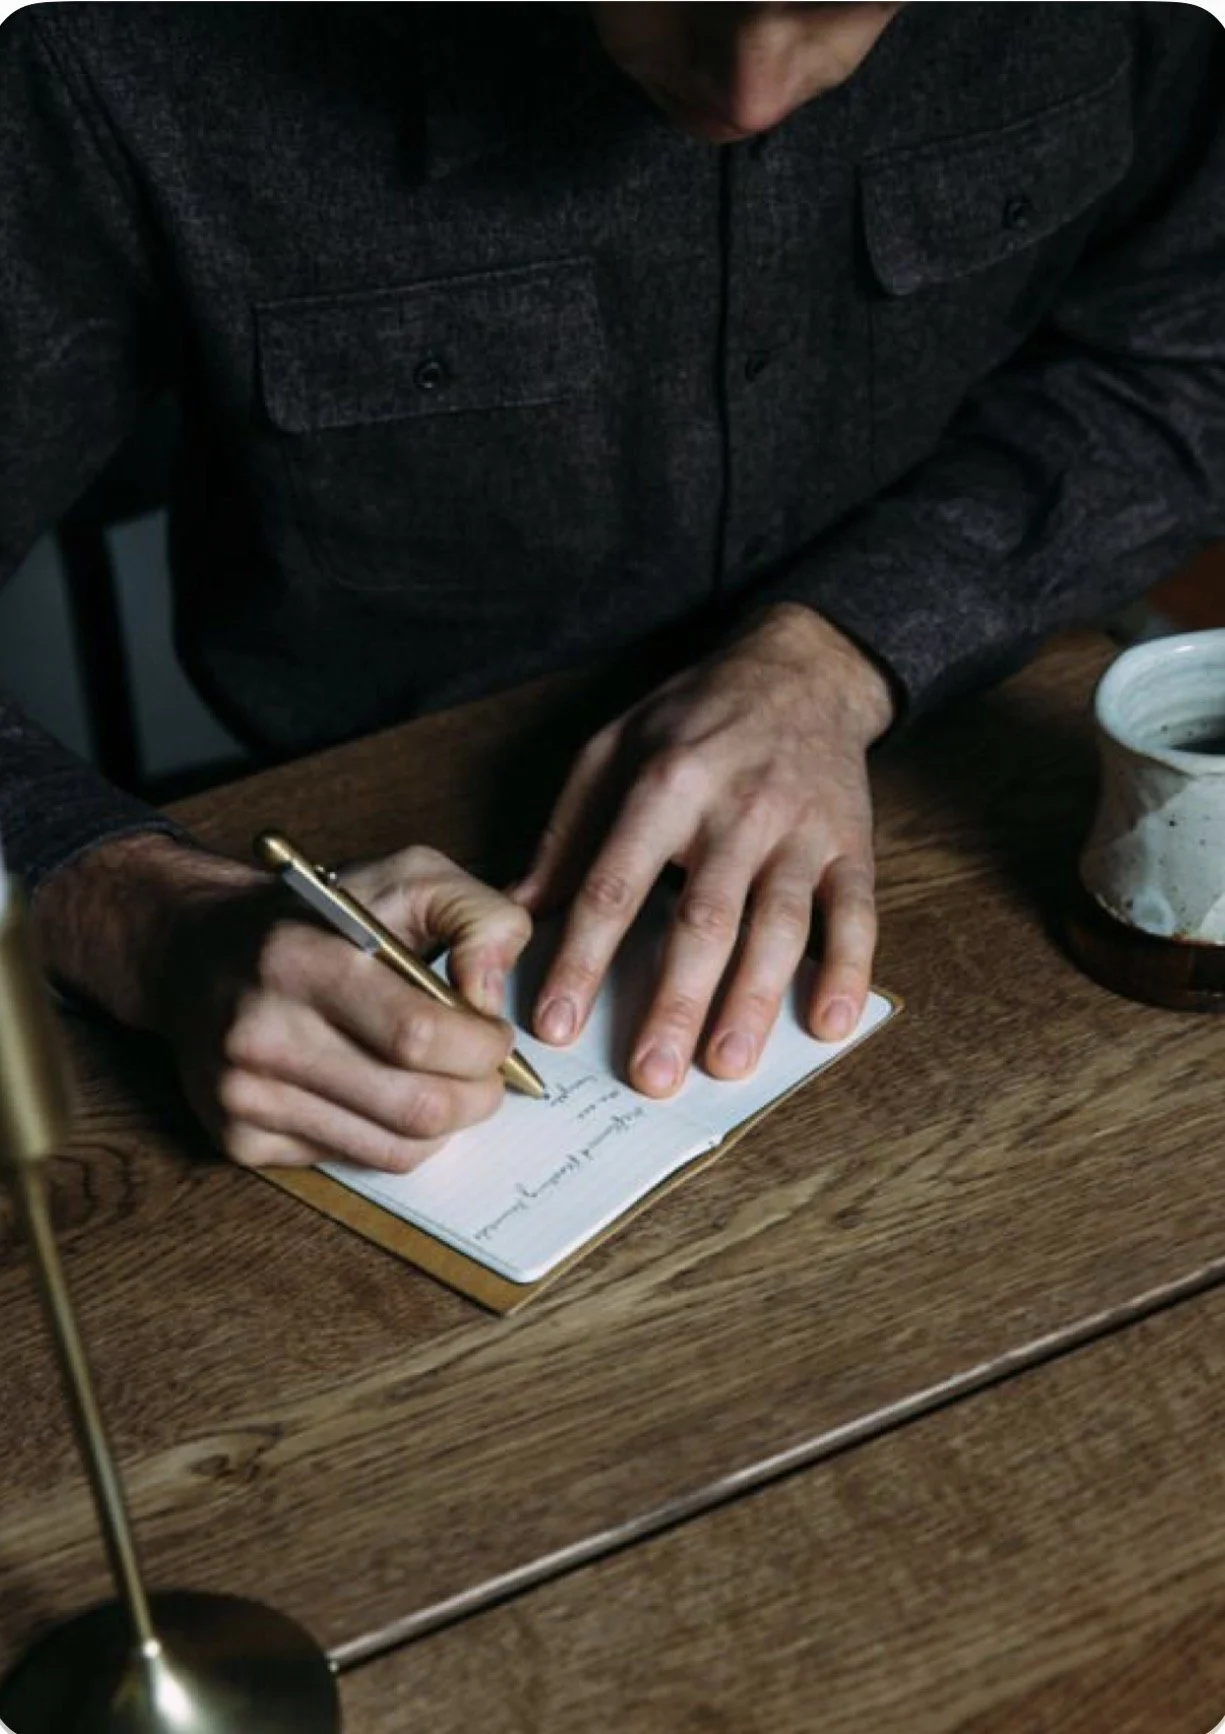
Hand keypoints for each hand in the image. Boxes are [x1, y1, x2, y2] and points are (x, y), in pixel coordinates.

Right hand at [34, 835, 530, 1171]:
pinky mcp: (237, 1138)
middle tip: (488, 1076)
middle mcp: (261, 1031)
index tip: (496, 1035)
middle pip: (413, 1106)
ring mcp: (242, 1093)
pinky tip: (385, 1095)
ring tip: (449, 1085)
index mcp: (300, 958)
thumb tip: (492, 997)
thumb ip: (477, 916)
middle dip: (477, 1097)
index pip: (417, 1035)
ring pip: (391, 1149)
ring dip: (444, 1125)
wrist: (198, 949)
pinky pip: (350, 1161)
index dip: (481, 1047)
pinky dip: (389, 1138)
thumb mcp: (406, 877)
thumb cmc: (319, 916)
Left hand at [514, 604, 893, 1095]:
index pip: (614, 887)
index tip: (557, 1026)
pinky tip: (828, 1023)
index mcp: (664, 786)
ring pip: (777, 925)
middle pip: (702, 920)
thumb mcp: (611, 750)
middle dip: (675, 1003)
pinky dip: (847, 970)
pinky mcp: (852, 843)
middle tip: (650, 1075)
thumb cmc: (692, 718)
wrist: (800, 668)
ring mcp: (799, 830)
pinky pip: (855, 913)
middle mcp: (735, 810)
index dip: (583, 960)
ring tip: (726, 1064)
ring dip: (753, 1000)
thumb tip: (516, 913)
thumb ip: (566, 835)